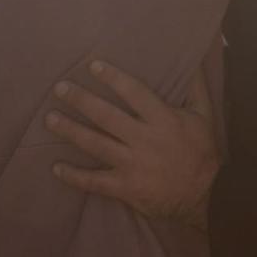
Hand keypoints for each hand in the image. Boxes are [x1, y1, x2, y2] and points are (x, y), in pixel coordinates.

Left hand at [47, 61, 217, 227]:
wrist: (206, 196)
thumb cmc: (202, 152)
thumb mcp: (204, 116)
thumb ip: (196, 87)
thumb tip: (190, 60)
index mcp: (164, 120)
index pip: (135, 93)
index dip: (113, 78)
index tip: (92, 66)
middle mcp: (146, 141)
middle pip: (107, 116)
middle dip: (82, 101)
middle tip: (60, 88)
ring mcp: (134, 165)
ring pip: (96, 145)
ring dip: (71, 131)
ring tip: (50, 119)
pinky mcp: (126, 188)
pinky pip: (95, 182)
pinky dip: (74, 176)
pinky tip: (56, 168)